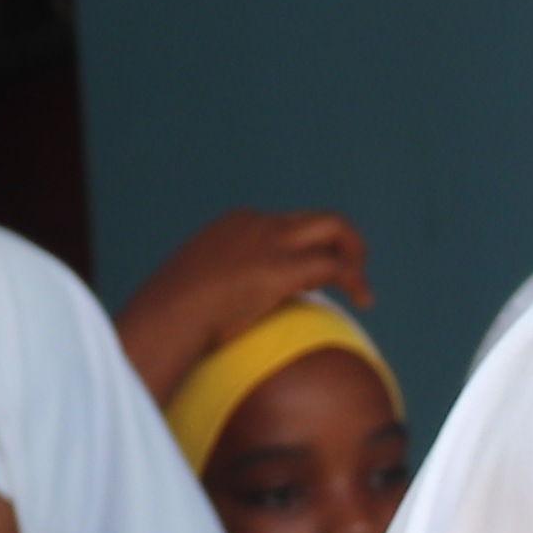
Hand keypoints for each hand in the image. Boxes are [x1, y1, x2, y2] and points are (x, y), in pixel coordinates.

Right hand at [110, 205, 371, 400]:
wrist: (168, 313)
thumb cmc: (171, 311)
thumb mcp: (193, 286)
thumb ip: (214, 286)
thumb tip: (217, 309)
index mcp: (235, 223)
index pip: (284, 225)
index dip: (302, 248)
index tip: (306, 278)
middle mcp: (258, 223)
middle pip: (313, 219)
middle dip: (337, 241)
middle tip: (348, 269)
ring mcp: (273, 241)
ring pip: (333, 226)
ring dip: (354, 250)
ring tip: (361, 281)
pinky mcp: (285, 267)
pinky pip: (336, 265)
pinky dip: (356, 279)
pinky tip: (364, 299)